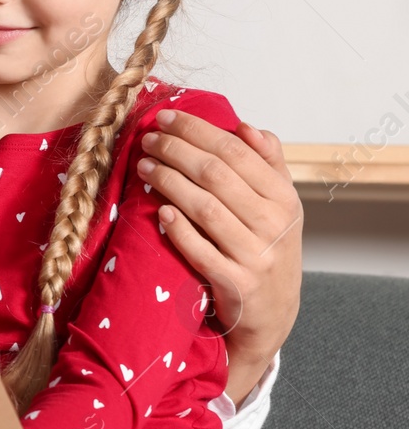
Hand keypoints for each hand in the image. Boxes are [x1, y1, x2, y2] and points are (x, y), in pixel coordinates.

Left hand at [139, 111, 302, 403]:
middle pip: (217, 175)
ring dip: (170, 182)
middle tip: (147, 138)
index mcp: (284, 197)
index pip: (237, 152)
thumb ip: (267, 164)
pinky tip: (159, 210)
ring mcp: (256, 255)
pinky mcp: (237, 284)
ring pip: (206, 208)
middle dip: (177, 150)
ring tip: (144, 166)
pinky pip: (202, 252)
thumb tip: (247, 127)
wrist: (273, 311)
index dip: (198, 130)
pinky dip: (180, 230)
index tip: (165, 117)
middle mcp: (274, 224)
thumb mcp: (278, 206)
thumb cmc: (267, 248)